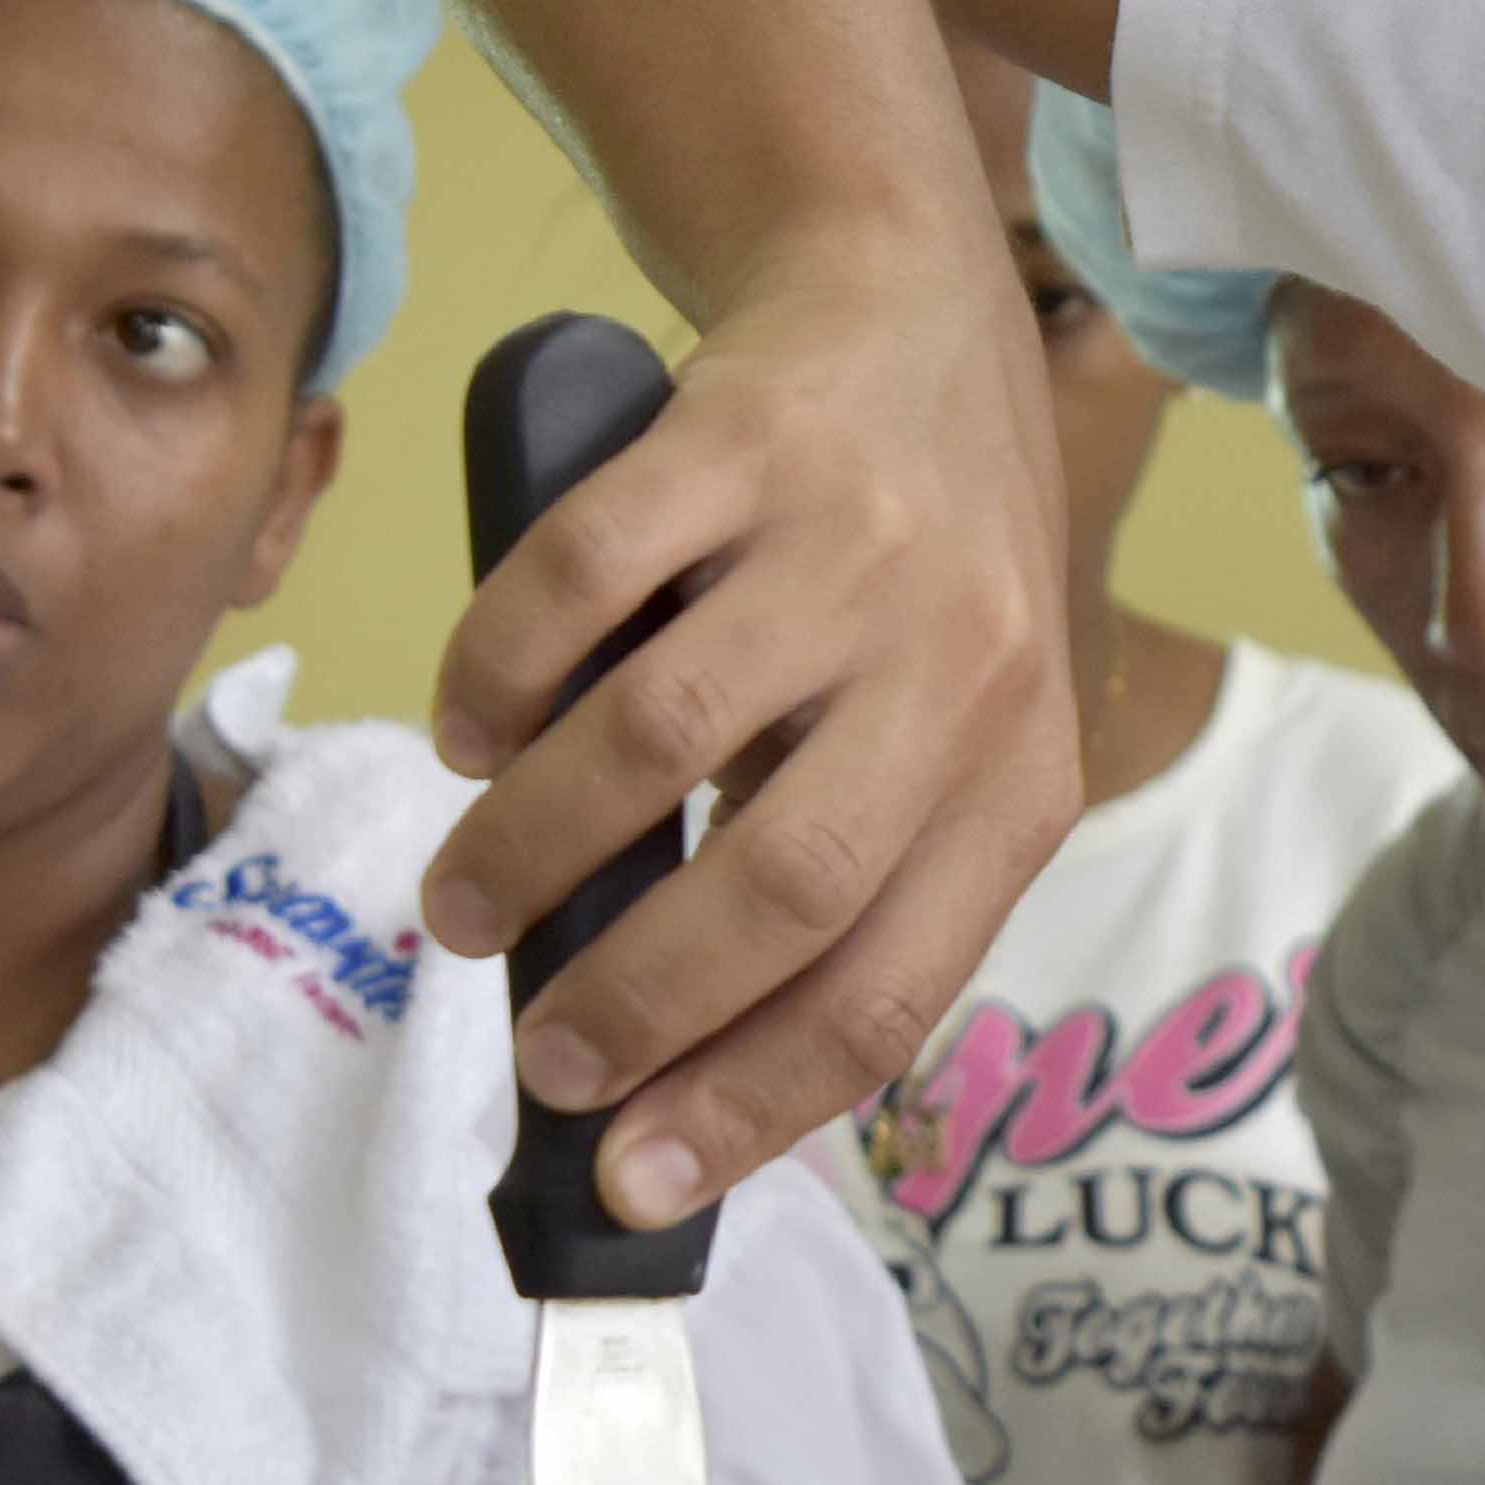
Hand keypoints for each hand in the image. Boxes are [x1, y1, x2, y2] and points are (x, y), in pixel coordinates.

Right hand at [418, 214, 1078, 1221]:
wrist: (914, 305)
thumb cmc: (913, 572)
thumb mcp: (942, 732)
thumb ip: (851, 877)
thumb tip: (682, 1075)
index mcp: (1020, 777)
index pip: (891, 988)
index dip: (752, 1101)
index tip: (634, 1179)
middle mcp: (960, 664)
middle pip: (783, 886)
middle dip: (638, 1002)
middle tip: (538, 1058)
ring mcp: (854, 543)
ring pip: (663, 739)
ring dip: (536, 847)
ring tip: (464, 904)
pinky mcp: (745, 435)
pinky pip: (587, 575)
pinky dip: (503, 670)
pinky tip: (473, 729)